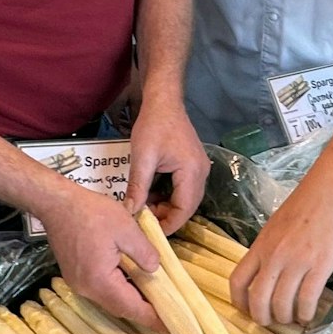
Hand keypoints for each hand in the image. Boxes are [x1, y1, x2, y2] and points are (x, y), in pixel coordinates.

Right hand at [34, 188, 161, 328]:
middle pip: (120, 308)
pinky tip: (134, 282)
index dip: (153, 319)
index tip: (171, 328)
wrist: (58, 204)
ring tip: (156, 299)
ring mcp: (79, 284)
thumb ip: (144, 252)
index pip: (132, 307)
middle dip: (145, 312)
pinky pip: (103, 290)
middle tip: (168, 314)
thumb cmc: (92, 213)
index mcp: (100, 281)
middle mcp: (87, 289)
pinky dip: (120, 290)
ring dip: (132, 300)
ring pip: (111, 300)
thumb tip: (155, 269)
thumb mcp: (127, 229)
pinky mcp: (76, 275)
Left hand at [126, 95, 209, 234]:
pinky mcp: (193, 165)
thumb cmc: (153, 126)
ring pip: (186, 199)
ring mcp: (199, 168)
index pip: (184, 210)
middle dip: (166, 216)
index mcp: (192, 172)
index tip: (150, 232)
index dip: (169, 225)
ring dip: (167, 206)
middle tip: (143, 219)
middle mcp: (202, 173)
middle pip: (188, 207)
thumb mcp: (142, 158)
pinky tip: (152, 193)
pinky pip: (184, 188)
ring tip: (144, 206)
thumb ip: (138, 187)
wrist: (164, 101)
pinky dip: (169, 195)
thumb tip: (130, 212)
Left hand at [228, 179, 332, 325]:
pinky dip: (306, 314)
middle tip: (272, 321)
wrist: (329, 193)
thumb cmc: (302, 207)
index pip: (238, 281)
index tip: (247, 311)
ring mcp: (297, 263)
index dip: (239, 303)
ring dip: (286, 318)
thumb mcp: (273, 228)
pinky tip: (309, 315)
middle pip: (258, 300)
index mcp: (260, 247)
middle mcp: (274, 257)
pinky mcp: (319, 267)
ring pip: (282, 304)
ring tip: (293, 318)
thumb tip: (265, 275)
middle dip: (263, 318)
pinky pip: (307, 300)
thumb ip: (267, 251)